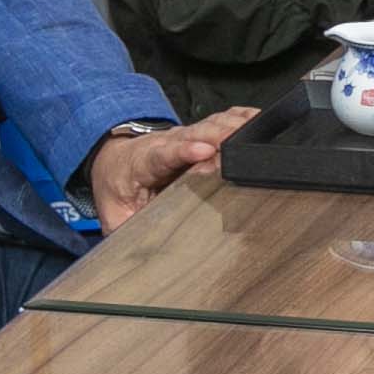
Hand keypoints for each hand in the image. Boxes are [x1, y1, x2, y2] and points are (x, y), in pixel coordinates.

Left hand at [83, 109, 254, 220]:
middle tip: (244, 148)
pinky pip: (223, 119)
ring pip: (213, 124)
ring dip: (235, 128)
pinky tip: (259, 121)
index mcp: (144, 162)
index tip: (204, 151)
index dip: (185, 151)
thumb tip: (132, 255)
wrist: (116, 161)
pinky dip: (241, 119)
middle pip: (197, 134)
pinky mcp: (200, 132)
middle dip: (221, 137)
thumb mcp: (113, 213)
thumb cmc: (119, 188)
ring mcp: (186, 135)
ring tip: (259, 136)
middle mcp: (168, 143)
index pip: (165, 154)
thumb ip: (124, 229)